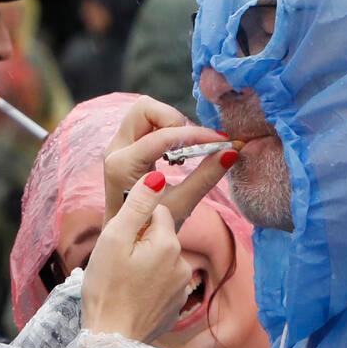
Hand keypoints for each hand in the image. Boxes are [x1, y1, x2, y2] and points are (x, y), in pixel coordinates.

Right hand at [82, 176, 195, 342]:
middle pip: (161, 236)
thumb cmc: (106, 288)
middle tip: (118, 262)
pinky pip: (165, 282)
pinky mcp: (176, 304)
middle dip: (142, 243)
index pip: (157, 212)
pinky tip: (133, 296)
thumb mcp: (113, 240)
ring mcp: (182, 286)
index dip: (135, 222)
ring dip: (147, 264)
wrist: (112, 340)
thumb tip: (158, 175)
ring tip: (124, 281)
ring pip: (163, 260)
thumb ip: (137, 205)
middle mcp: (182, 262)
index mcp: (168, 242)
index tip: (119, 240)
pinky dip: (151, 285)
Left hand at [102, 96, 236, 228]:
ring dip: (171, 124)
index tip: (220, 140)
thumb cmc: (150, 227)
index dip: (195, 135)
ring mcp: (118, 146)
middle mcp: (115, 150)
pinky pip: (147, 123)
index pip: (162, 136)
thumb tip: (231, 152)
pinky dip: (166, 130)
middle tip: (193, 143)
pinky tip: (177, 153)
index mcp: (122, 166)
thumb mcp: (181, 206)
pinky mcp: (125, 146)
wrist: (126, 238)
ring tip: (186, 150)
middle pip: (145, 108)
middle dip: (174, 119)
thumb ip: (205, 178)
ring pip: (146, 112)